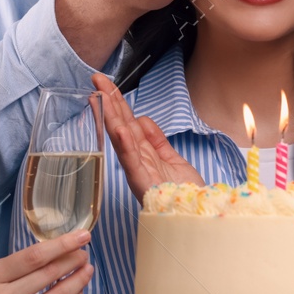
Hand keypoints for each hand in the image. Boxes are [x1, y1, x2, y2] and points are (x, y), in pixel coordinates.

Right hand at [0, 230, 94, 293]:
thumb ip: (19, 268)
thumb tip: (58, 251)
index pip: (35, 256)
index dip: (63, 244)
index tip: (82, 236)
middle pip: (50, 273)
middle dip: (73, 260)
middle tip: (85, 254)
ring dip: (79, 281)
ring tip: (87, 270)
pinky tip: (78, 293)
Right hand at [95, 72, 203, 201]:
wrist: (197, 215)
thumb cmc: (184, 193)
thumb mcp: (172, 159)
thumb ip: (156, 140)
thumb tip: (141, 119)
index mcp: (144, 154)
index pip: (127, 123)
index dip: (117, 103)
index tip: (106, 84)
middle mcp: (137, 161)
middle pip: (120, 125)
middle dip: (109, 102)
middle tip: (97, 79)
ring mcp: (138, 171)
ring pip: (121, 139)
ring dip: (111, 116)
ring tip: (102, 96)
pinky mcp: (142, 182)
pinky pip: (132, 161)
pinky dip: (125, 144)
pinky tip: (119, 128)